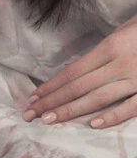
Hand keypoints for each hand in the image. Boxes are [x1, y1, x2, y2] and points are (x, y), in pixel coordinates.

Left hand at [23, 14, 136, 128]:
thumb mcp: (121, 34)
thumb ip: (100, 53)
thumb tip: (75, 70)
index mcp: (109, 48)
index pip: (73, 71)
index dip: (52, 85)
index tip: (34, 97)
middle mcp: (119, 64)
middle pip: (79, 86)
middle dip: (53, 101)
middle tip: (30, 113)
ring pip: (98, 97)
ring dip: (72, 110)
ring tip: (49, 120)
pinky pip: (132, 106)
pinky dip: (113, 116)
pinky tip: (93, 124)